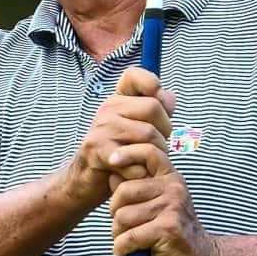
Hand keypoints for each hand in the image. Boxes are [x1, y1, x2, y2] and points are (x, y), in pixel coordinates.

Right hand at [63, 67, 175, 208]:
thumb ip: (155, 113)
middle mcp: (107, 108)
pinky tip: (135, 175)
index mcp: (118, 100)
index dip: (154, 87)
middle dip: (165, 132)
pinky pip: (137, 159)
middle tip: (156, 146)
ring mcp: (102, 128)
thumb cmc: (117, 154)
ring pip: (149, 134)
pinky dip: (142, 172)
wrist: (84, 180)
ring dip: (155, 155)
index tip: (158, 108)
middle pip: (153, 107)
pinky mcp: (99, 150)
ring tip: (145, 162)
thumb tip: (171, 97)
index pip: (135, 75)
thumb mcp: (135, 130)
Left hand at [107, 143, 220, 255]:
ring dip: (118, 234)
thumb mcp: (154, 206)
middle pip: (123, 191)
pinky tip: (127, 252)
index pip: (149, 152)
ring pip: (123, 216)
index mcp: (170, 178)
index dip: (127, 153)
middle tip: (121, 227)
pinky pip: (130, 236)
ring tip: (127, 241)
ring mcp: (173, 207)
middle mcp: (174, 188)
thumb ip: (135, 189)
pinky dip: (122, 248)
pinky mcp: (169, 229)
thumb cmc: (170, 233)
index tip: (111, 161)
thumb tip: (112, 173)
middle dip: (114, 213)